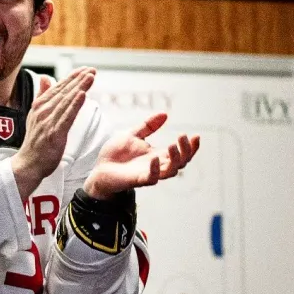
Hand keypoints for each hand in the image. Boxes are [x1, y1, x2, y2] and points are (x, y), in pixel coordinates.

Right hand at [10, 67, 96, 197]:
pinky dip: (74, 105)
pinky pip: (66, 117)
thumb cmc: (35, 142)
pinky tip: (82, 95)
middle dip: (79, 79)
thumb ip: (42, 96)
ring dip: (79, 87)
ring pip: (66, 101)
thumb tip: (46, 78)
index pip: (58, 87)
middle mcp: (42, 111)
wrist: (28, 164)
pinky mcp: (54, 134)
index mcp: (39, 106)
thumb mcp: (35, 115)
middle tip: (92, 69)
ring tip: (90, 77)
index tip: (85, 69)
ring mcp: (48, 122)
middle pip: (64, 92)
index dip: (72, 77)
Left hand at [82, 112, 199, 199]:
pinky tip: (155, 158)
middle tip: (183, 137)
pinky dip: (155, 169)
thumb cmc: (115, 155)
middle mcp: (156, 166)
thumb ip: (148, 126)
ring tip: (173, 145)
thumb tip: (165, 114)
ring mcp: (148, 174)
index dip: (191, 146)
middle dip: (186, 151)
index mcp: (158, 155)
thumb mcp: (132, 135)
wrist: (99, 169)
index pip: (181, 153)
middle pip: (181, 162)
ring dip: (175, 159)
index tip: (195, 135)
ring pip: (170, 171)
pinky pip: (151, 178)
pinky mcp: (137, 180)